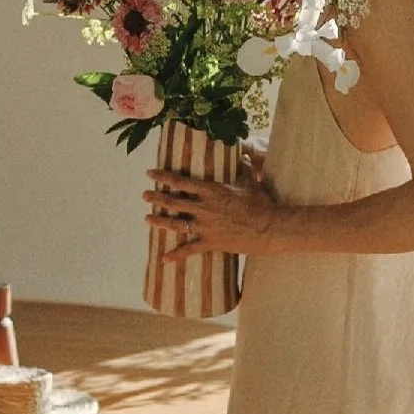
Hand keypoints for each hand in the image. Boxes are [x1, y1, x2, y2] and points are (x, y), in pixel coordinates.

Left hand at [143, 167, 277, 262]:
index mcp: (211, 190)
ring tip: (147, 219)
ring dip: (159, 221)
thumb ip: (244, 168)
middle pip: (173, 201)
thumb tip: (244, 155)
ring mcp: (206, 226)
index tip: (150, 174)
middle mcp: (204, 207)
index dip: (163, 177)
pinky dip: (176, 255)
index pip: (180, 181)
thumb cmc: (261, 203)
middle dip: (156, 198)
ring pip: (176, 223)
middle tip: (144, 196)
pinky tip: (163, 259)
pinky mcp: (211, 242)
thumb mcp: (250, 182)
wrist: (269, 227)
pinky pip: (189, 249)